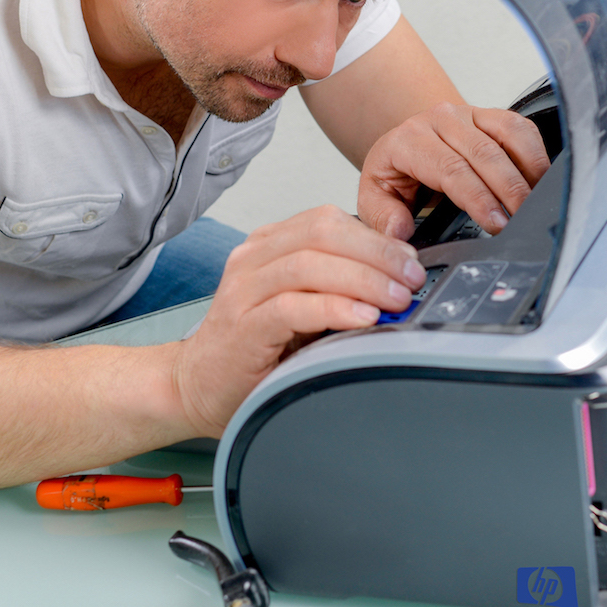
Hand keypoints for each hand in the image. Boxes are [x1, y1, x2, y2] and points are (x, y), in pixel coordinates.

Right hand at [172, 206, 425, 436]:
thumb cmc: (253, 349)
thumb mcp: (302, 306)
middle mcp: (253, 258)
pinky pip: (291, 306)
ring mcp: (243, 290)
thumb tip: (397, 281)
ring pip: (310, 263)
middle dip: (378, 254)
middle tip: (411, 280)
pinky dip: (333, 308)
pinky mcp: (242, 326)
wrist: (195, 387)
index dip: (377, 237)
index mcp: (269, 246)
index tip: (410, 260)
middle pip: (323, 233)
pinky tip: (362, 318)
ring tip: (396, 300)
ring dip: (364, 279)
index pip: (328, 220)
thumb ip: (337, 286)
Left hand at [356, 103, 550, 238]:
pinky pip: (521, 127)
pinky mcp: (490, 114)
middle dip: (509, 190)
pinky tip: (541, 180)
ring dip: (528, 171)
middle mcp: (440, 120)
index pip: (450, 168)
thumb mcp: (374, 197)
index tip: (496, 223)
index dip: (478, 197)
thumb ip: (382, 217)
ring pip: (508, 136)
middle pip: (485, 154)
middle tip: (522, 220)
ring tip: (537, 203)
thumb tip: (400, 232)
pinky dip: (536, 153)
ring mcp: (468, 113)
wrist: (404, 141)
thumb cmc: (395, 172)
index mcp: (409, 140)